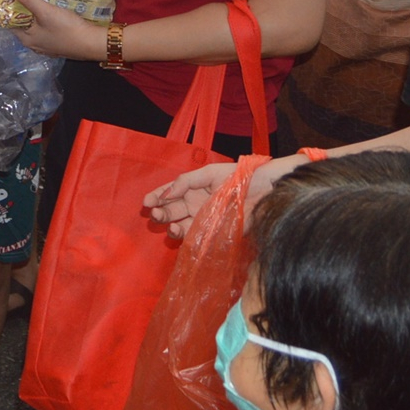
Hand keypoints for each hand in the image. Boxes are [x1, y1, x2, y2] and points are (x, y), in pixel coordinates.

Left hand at [5, 0, 102, 58]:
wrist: (93, 43)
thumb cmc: (67, 29)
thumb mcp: (45, 11)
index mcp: (27, 39)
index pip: (10, 22)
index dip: (8, 7)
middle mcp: (35, 44)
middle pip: (24, 23)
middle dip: (24, 7)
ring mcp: (48, 44)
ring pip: (37, 25)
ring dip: (36, 12)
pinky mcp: (59, 42)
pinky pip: (48, 28)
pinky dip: (47, 18)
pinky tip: (52, 7)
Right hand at [144, 155, 297, 235]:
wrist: (265, 190)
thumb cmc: (239, 177)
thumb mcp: (209, 173)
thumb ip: (186, 181)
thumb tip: (167, 193)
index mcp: (195, 187)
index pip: (170, 192)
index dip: (157, 196)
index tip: (145, 201)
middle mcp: (197, 204)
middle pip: (172, 209)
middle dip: (160, 211)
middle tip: (153, 212)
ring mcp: (204, 219)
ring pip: (180, 224)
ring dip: (169, 223)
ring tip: (166, 221)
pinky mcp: (214, 232)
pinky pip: (194, 236)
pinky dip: (183, 235)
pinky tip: (178, 230)